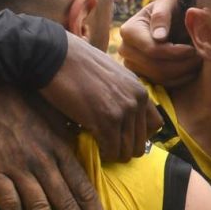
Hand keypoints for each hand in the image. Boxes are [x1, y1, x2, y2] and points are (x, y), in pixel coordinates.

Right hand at [0, 86, 111, 209]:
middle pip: (69, 204)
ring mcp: (18, 167)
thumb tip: (81, 153)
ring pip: (42, 208)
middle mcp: (44, 161)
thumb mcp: (53, 114)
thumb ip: (67, 137)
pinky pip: (8, 203)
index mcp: (61, 148)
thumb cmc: (20, 96)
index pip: (85, 188)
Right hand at [38, 33, 159, 162]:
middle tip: (108, 145)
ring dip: (113, 153)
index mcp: (139, 89)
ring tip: (99, 146)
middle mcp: (136, 100)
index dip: (139, 135)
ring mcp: (123, 111)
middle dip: (124, 148)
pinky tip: (92, 145)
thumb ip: (123, 92)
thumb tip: (123, 113)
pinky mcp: (106, 121)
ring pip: (127, 151)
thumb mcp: (111, 74)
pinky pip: (111, 150)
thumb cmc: (76, 63)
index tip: (123, 135)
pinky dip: (102, 153)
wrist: (55, 56)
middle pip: (141, 142)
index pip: (155, 125)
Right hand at [119, 0, 200, 86]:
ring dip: (183, 72)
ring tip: (197, 62)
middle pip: (156, 67)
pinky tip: (190, 69)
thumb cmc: (170, 8)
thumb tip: (159, 37)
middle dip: (182, 64)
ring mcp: (131, 65)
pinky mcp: (141, 76)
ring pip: (160, 78)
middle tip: (200, 57)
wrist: (171, 20)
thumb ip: (162, 14)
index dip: (175, 52)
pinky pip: (161, 84)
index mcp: (129, 31)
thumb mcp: (167, 2)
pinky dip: (179, 79)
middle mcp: (125, 50)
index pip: (153, 50)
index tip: (193, 48)